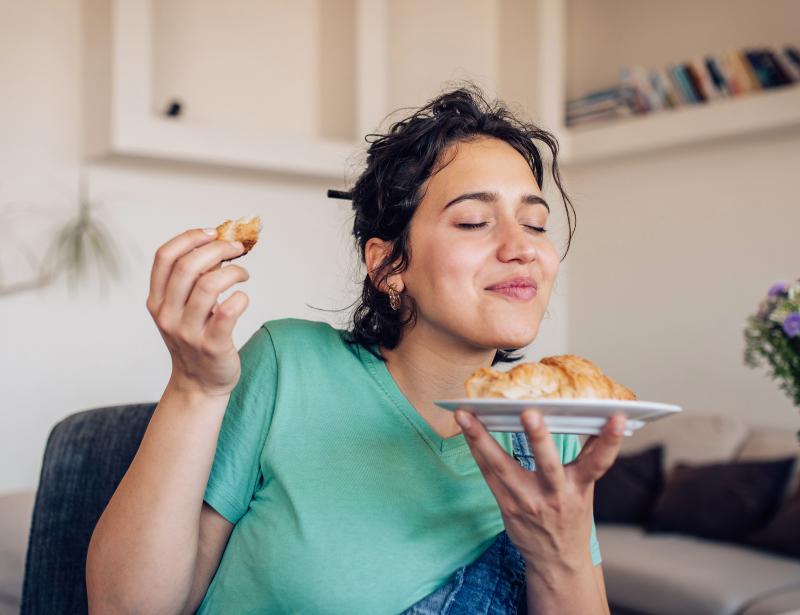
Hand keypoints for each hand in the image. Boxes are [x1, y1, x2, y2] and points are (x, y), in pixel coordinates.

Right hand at [146, 228, 250, 397]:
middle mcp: (167, 315)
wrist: (198, 384)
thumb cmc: (195, 338)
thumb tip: (220, 243)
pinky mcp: (212, 346)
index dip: (189, 237)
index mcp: (157, 300)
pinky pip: (228, 312)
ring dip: (233, 272)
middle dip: (217, 249)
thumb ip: (193, 279)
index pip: (164, 257)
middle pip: (187, 267)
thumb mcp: (182, 308)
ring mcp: (188, 332)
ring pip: (209, 286)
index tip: (212, 232)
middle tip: (237, 249)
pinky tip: (243, 298)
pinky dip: (241, 298)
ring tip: (243, 274)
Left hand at [454, 408, 625, 572]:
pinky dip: (475, 450)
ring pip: (502, 467)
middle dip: (539, 438)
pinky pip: (487, 474)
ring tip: (466, 416)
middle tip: (530, 413)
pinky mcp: (506, 506)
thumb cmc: (571, 518)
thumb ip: (586, 457)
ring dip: (481, 439)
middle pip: (548, 464)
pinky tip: (465, 430)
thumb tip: (594, 419)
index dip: (610, 441)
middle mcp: (556, 495)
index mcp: (580, 488)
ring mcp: (528, 502)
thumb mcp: (585, 489)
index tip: (618, 418)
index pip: (599, 462)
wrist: (556, 560)